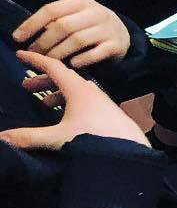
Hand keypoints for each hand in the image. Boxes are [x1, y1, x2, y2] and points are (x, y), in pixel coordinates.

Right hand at [1, 49, 148, 148]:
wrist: (131, 153)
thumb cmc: (94, 139)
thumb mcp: (57, 137)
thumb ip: (28, 137)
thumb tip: (0, 137)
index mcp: (79, 90)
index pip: (54, 66)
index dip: (35, 60)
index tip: (20, 54)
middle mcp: (92, 92)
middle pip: (64, 79)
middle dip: (43, 81)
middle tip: (25, 87)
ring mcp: (102, 103)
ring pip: (75, 91)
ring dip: (57, 94)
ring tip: (43, 103)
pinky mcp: (108, 115)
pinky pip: (85, 103)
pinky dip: (70, 104)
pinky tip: (65, 118)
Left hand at [12, 0, 129, 68]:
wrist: (122, 36)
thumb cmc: (90, 29)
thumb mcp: (75, 17)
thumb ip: (55, 22)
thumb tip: (24, 35)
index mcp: (81, 2)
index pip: (52, 10)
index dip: (32, 24)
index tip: (18, 38)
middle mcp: (97, 12)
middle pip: (63, 26)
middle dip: (44, 42)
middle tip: (34, 55)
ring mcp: (109, 28)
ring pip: (77, 40)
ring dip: (58, 53)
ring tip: (49, 62)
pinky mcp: (117, 45)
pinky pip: (96, 53)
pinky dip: (81, 60)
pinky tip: (72, 65)